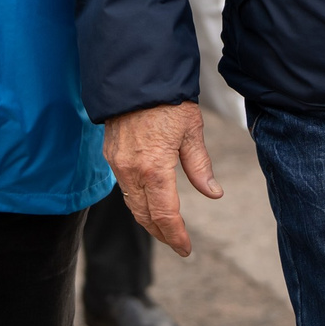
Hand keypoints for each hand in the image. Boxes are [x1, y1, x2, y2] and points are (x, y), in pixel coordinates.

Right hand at [103, 100, 222, 257]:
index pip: (164, 215)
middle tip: (178, 244)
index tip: (186, 249)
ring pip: (132, 203)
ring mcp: (117, 164)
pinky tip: (149, 202)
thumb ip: (200, 166)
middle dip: (161, 233)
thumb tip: (213, 194)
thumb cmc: (168, 100)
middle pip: (145, 215)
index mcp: (154, 169)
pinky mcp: (111, 154)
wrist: (135, 76)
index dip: (176, 236)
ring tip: (165, 229)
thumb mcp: (192, 131)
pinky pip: (123, 187)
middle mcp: (131, 171)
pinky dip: (137, 201)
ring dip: (148, 219)